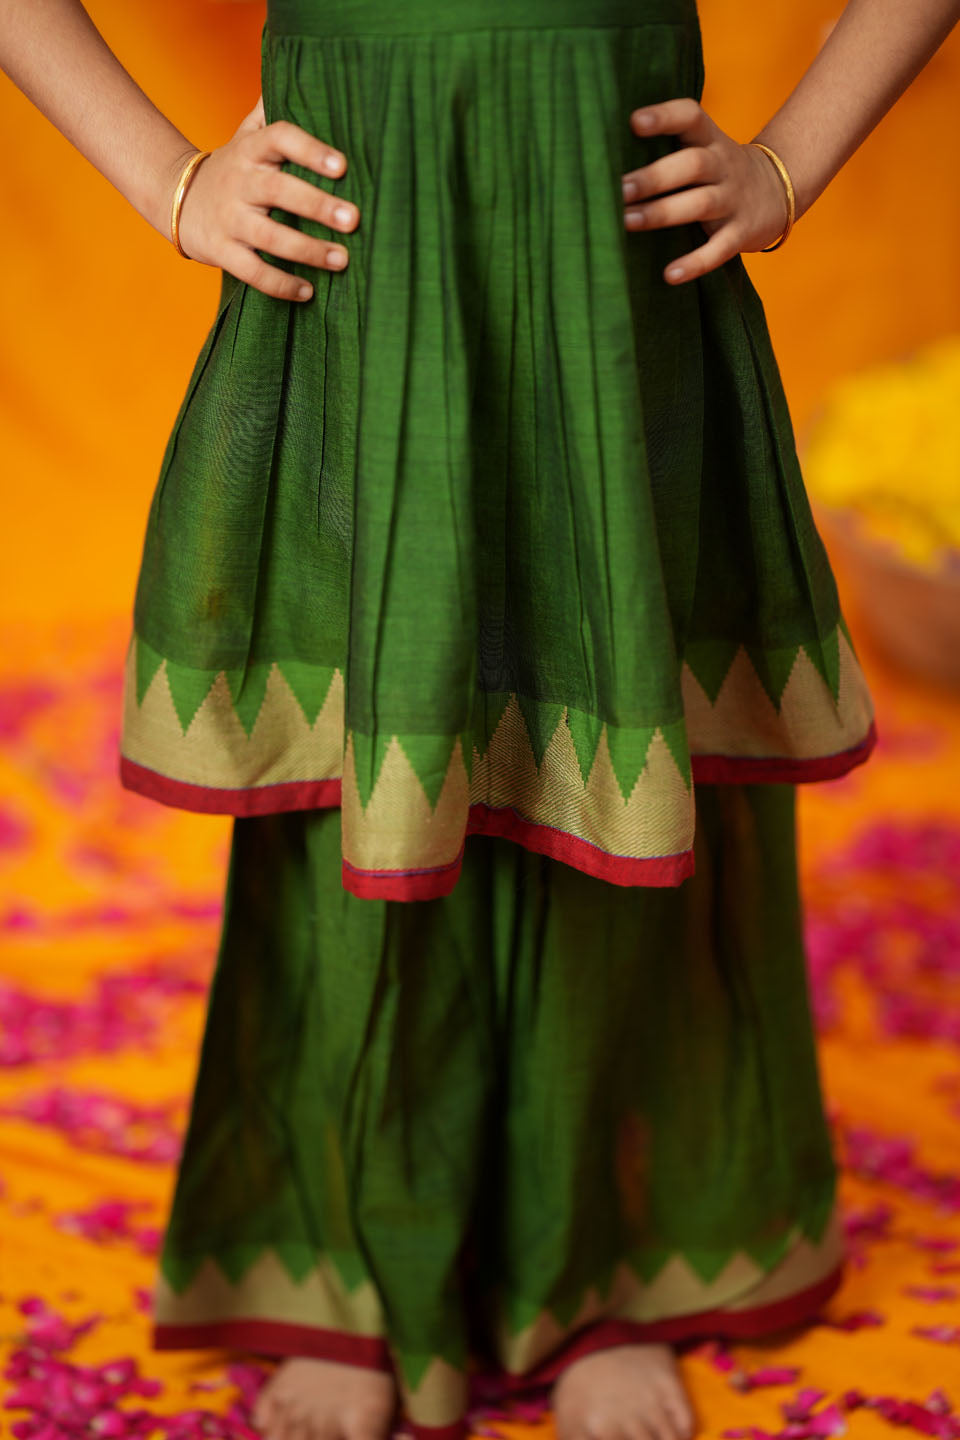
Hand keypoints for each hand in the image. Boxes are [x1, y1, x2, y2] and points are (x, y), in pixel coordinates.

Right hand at [172, 94, 358, 301]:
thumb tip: (307, 79)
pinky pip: (253, 271)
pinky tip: (308, 291)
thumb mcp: (246, 135)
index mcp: (251, 150)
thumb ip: (274, 117)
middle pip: (280, 190)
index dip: (310, 149)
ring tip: (341, 259)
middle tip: (353, 219)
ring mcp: (230, 219)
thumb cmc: (231, 168)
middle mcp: (240, 183)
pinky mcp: (221, 251)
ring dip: (307, 250)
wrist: (175, 197)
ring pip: (270, 236)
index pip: (280, 138)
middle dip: (317, 205)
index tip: (342, 165)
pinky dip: (281, 285)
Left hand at [621, 98, 790, 284]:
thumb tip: (603, 160)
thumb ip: (667, 148)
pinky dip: (696, 263)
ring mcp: (733, 199)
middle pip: (692, 164)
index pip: (690, 117)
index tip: (634, 122)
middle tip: (619, 189)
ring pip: (700, 204)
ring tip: (627, 222)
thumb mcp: (703, 148)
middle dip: (654, 176)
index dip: (665, 117)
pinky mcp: (741, 233)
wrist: (778, 192)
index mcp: (709, 140)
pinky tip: (670, 275)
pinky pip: (719, 249)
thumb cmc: (718, 172)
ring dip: (662, 213)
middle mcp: (722, 165)